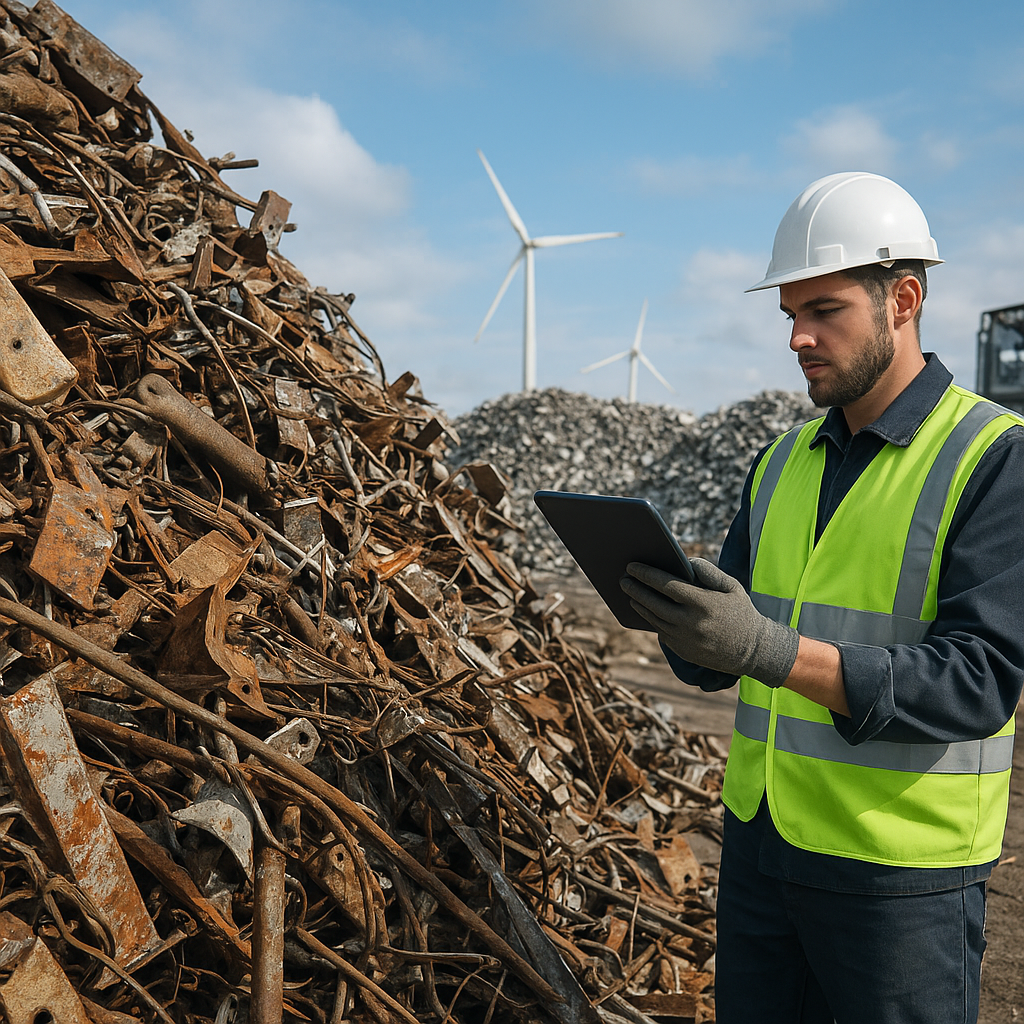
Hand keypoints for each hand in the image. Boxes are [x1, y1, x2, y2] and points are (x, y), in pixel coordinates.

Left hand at [619, 558, 798, 687]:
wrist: (752, 651)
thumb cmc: (741, 612)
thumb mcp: (731, 587)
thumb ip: (709, 571)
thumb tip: (686, 561)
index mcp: (702, 603)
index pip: (666, 585)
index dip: (646, 574)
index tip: (632, 566)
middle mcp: (690, 622)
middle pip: (653, 603)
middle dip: (635, 589)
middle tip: (623, 579)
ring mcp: (685, 639)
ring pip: (653, 619)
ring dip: (639, 605)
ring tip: (630, 593)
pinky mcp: (682, 651)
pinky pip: (661, 633)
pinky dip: (652, 620)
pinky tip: (645, 609)